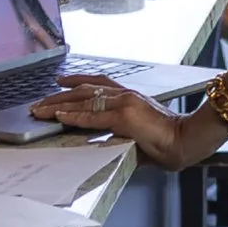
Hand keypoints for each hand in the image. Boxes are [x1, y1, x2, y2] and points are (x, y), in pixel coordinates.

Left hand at [29, 77, 197, 170]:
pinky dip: (73, 115)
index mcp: (131, 97)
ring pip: (84, 100)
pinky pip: (92, 116)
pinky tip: (58, 116)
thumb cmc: (169, 141)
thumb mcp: (140, 133)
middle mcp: (127, 95)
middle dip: (59, 95)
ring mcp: (125, 104)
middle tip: (40, 101)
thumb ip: (121, 134)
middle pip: (86, 89)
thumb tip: (105, 144)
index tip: (60, 83)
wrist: (187, 140)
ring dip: (58, 104)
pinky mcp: (124, 117)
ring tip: (40, 109)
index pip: (99, 85)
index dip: (77, 82)